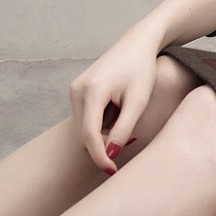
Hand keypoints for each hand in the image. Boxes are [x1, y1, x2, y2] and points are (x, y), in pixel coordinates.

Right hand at [68, 29, 159, 173]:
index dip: (100, 157)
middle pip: (84, 134)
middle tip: (132, 137)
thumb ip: (124, 128)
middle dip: (104, 144)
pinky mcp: (77, 91)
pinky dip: (101, 123)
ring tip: (128, 116)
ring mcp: (74, 90)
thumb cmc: (142, 70)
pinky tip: (119, 110)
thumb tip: (110, 154)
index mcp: (92, 91)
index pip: (90, 135)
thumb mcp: (138, 101)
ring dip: (104, 133)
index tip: (112, 171)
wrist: (137, 44)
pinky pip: (86, 118)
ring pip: (84, 128)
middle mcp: (77, 90)